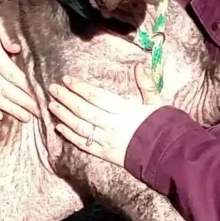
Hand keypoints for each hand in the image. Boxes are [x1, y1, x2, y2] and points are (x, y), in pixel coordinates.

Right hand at [0, 7, 38, 121]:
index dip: (26, 88)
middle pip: (5, 90)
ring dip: (10, 110)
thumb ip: (8, 34)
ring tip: (26, 117)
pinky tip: (0, 116)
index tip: (40, 97)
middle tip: (39, 112)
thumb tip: (16, 48)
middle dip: (23, 103)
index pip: (12, 76)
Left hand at [48, 64, 166, 166]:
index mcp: (125, 110)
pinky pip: (84, 144)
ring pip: (80, 127)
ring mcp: (107, 140)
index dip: (80, 87)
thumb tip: (139, 66)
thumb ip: (146, 84)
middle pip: (84, 110)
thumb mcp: (157, 102)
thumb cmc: (163, 126)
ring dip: (64, 115)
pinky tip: (59, 127)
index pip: (96, 96)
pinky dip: (70, 136)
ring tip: (52, 105)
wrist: (167, 154)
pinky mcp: (105, 154)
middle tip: (53, 89)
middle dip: (66, 98)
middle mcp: (112, 124)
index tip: (67, 79)